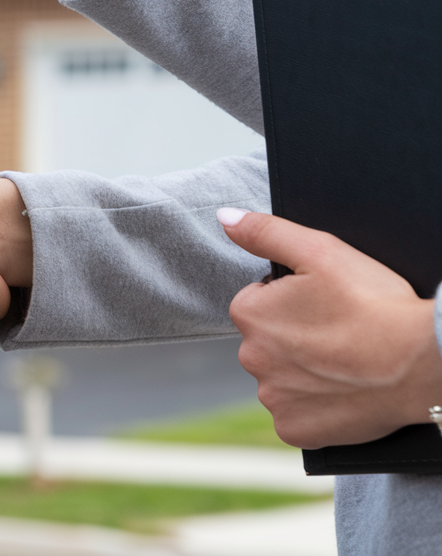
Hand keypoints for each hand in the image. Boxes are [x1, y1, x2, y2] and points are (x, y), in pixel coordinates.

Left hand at [217, 207, 441, 448]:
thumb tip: (225, 218)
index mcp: (249, 313)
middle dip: (294, 334)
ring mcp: (273, 398)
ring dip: (303, 370)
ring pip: (281, 376)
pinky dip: (314, 405)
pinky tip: (341, 390)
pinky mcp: (295, 430)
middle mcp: (250, 357)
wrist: (422, 363)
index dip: (293, 298)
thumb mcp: (319, 250)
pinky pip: (296, 413)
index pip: (259, 300)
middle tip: (338, 330)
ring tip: (344, 360)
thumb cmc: (372, 303)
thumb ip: (264, 231)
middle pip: (268, 339)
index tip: (324, 302)